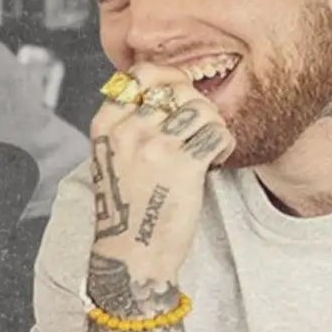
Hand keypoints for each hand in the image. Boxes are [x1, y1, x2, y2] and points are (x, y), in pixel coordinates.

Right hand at [87, 65, 233, 294]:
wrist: (132, 256)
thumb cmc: (127, 210)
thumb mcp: (112, 160)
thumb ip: (128, 125)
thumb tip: (165, 91)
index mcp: (107, 126)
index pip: (141, 75)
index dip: (170, 78)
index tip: (182, 95)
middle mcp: (129, 131)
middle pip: (177, 89)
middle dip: (197, 104)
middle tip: (199, 129)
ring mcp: (157, 147)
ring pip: (202, 108)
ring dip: (213, 125)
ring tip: (207, 148)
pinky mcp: (184, 166)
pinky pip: (218, 133)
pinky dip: (225, 144)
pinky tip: (215, 160)